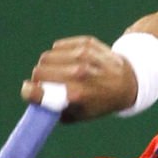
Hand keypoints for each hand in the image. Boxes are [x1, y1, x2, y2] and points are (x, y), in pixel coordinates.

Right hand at [20, 36, 137, 121]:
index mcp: (76, 95)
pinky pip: (58, 46)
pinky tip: (70, 61)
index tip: (28, 90)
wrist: (128, 81)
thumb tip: (34, 99)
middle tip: (45, 83)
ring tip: (60, 72)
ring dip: (48, 65)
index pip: (40, 91)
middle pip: (39, 71)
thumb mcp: (80, 114)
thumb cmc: (100, 101)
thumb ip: (55, 110)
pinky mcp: (85, 43)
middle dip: (38, 79)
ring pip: (46, 57)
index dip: (29, 91)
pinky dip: (59, 54)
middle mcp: (78, 74)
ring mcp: (82, 56)